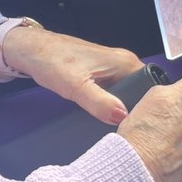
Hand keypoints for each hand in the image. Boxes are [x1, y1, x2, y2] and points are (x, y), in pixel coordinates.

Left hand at [1, 27, 143, 124]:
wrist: (31, 51)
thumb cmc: (52, 62)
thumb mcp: (76, 86)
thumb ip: (100, 103)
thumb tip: (123, 117)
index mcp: (125, 62)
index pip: (150, 88)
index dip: (146, 107)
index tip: (141, 125)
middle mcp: (123, 63)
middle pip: (140, 93)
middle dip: (135, 110)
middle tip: (129, 130)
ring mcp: (112, 68)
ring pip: (126, 94)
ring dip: (121, 108)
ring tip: (118, 126)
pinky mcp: (100, 74)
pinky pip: (114, 92)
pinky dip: (110, 103)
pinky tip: (104, 115)